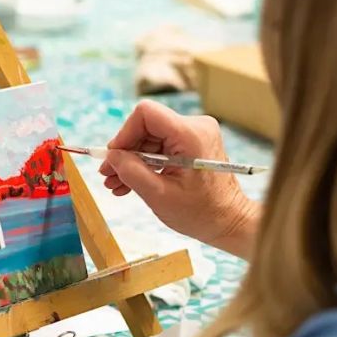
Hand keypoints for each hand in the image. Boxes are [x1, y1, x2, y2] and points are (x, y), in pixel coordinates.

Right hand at [100, 100, 259, 258]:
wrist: (229, 221)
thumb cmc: (201, 213)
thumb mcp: (159, 195)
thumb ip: (132, 172)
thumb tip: (111, 156)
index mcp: (191, 135)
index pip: (146, 114)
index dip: (124, 134)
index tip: (114, 158)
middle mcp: (196, 127)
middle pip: (147, 126)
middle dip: (125, 152)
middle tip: (108, 175)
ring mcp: (195, 134)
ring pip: (151, 137)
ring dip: (132, 160)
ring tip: (116, 184)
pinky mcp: (193, 143)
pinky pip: (161, 145)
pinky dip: (146, 162)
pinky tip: (130, 181)